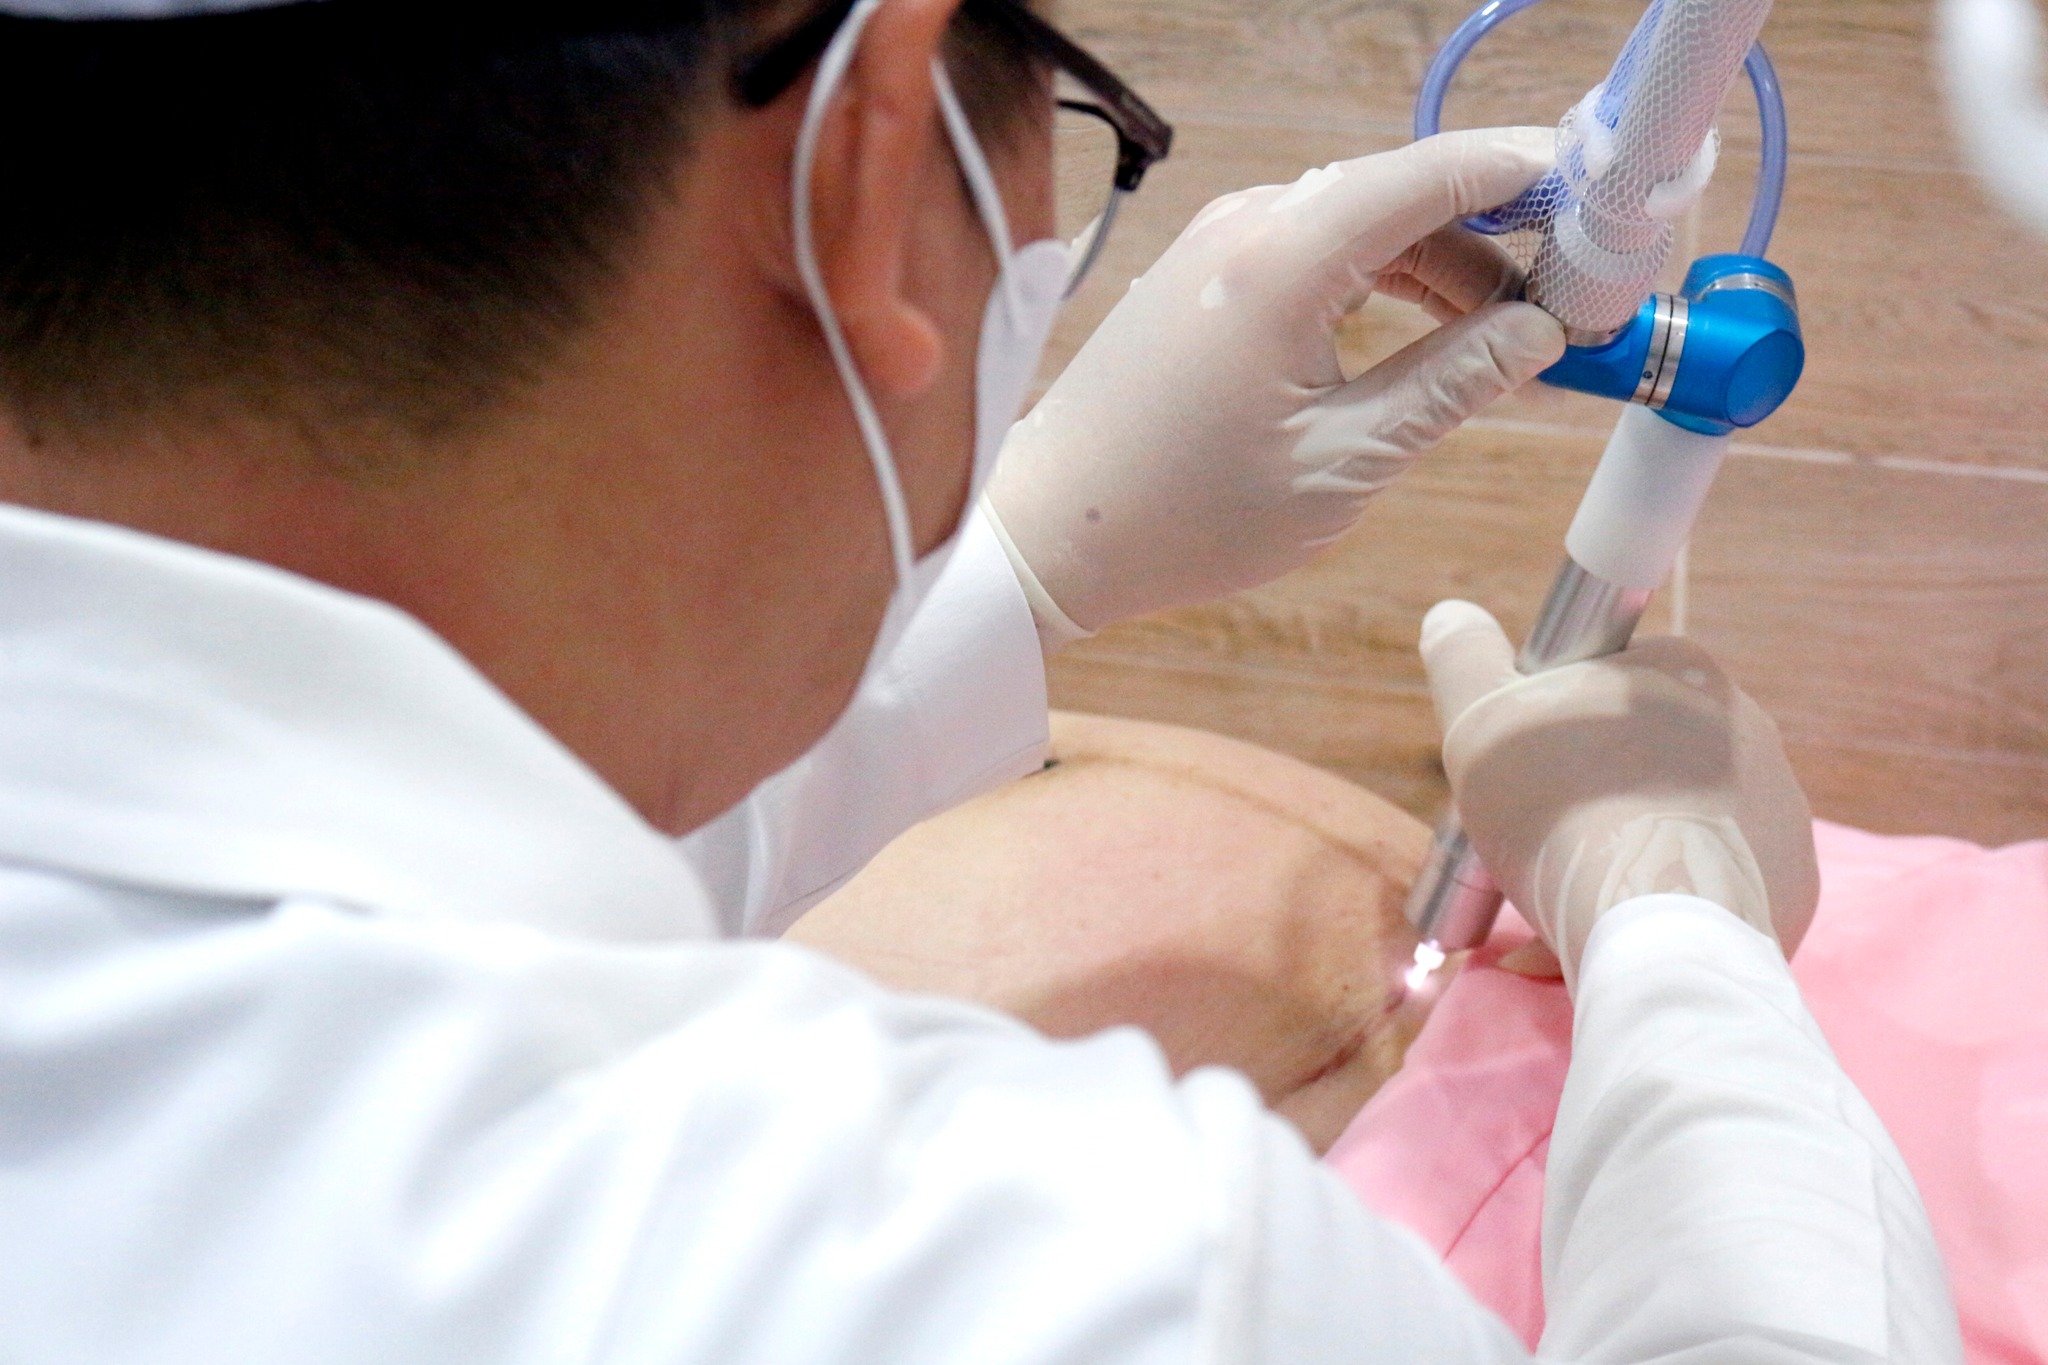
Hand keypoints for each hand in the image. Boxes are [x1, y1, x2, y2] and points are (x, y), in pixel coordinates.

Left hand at [985, 128, 1566, 640]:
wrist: (1050, 534)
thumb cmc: (1184, 515)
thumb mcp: (1343, 464)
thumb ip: (1449, 385)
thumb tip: (1536, 333)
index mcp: (1283, 258)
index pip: (1436, 173)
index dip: (1531, 177)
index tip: (1605, 199)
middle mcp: (1247, 225)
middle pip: (1405, 192)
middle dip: (1499, 234)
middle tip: (1575, 295)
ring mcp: (1218, 244)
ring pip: (1364, 222)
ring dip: (1443, 265)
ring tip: (1515, 333)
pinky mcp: (1203, 275)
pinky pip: (1318, 250)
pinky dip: (1383, 280)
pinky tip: (1433, 334)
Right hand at [1418, 600, 1819, 989]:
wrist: (1653, 921)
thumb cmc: (1559, 807)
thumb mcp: (1482, 718)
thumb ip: (1463, 658)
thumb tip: (1450, 615)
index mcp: (1682, 668)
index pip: (1606, 686)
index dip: (1555, 730)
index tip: (1527, 776)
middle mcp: (1747, 723)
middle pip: (1641, 756)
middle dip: (1588, 795)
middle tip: (1536, 842)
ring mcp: (1780, 803)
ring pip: (1677, 820)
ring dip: (1622, 850)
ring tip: (1569, 897)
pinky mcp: (1792, 878)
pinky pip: (1716, 881)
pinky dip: (1666, 899)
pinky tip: (1614, 928)